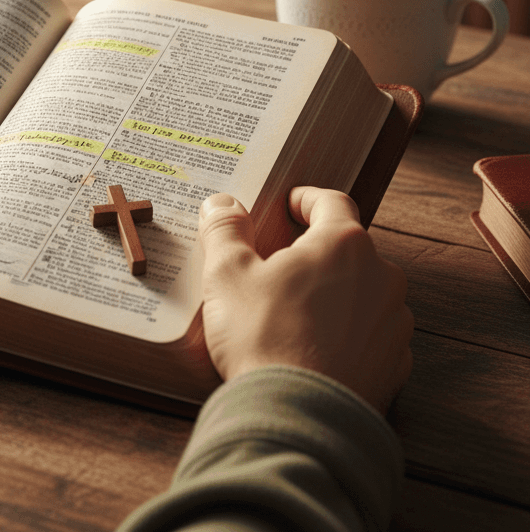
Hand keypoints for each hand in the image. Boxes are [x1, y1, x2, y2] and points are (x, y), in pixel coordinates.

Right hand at [198, 187, 412, 413]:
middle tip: (280, 266)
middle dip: (316, 252)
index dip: (307, 199)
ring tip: (294, 312)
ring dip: (335, 293)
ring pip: (363, 292)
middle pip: (348, 249)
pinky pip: (370, 333)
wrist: (298, 418)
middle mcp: (381, 276)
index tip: (291, 204)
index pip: (331, 202)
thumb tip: (222, 204)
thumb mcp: (227, 274)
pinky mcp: (396, 363)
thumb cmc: (264, 339)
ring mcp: (394, 322)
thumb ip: (226, 230)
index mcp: (343, 244)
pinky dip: (347, 332)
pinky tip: (314, 346)